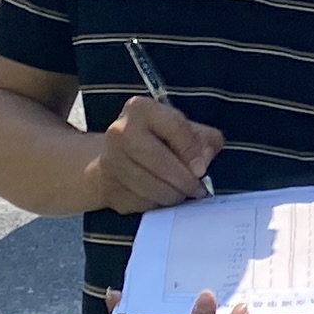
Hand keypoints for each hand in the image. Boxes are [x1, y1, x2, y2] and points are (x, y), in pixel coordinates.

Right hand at [83, 95, 220, 214]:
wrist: (112, 157)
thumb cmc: (154, 140)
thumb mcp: (181, 128)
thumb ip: (202, 138)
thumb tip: (204, 159)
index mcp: (141, 109)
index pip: (175, 127)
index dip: (192, 152)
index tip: (202, 170)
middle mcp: (120, 131)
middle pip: (161, 162)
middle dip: (185, 181)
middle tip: (197, 189)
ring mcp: (110, 161)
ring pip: (151, 188)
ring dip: (173, 196)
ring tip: (182, 194)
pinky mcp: (108, 188)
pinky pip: (141, 203)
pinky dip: (157, 205)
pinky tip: (161, 197)